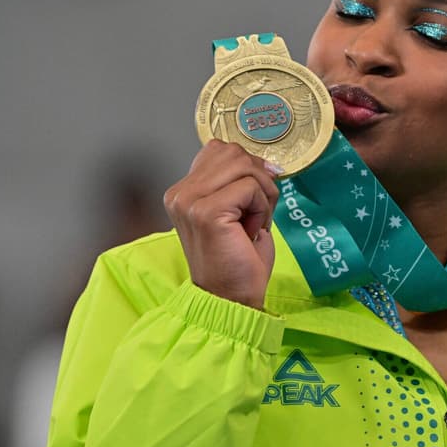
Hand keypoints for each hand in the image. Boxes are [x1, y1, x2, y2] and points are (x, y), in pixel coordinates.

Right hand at [163, 140, 281, 308]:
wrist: (233, 298)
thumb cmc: (239, 259)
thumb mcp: (238, 209)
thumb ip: (241, 180)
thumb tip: (266, 161)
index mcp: (183, 191)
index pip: (220, 149)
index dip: (248, 167)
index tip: (255, 196)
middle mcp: (180, 193)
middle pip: (233, 153)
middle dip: (259, 179)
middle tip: (258, 213)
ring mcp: (189, 201)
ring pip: (244, 166)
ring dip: (263, 194)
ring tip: (254, 222)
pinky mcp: (205, 212)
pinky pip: (250, 187)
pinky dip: (262, 208)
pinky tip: (251, 231)